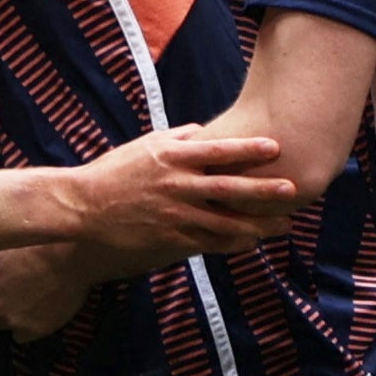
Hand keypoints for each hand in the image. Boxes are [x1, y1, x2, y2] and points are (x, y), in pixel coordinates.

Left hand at [0, 242, 98, 340]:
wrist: (72, 259)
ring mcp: (7, 320)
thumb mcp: (4, 243)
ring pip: (1, 321)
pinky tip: (41, 311)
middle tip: (15, 286)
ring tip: (32, 299)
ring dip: (11, 313)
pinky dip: (28, 325)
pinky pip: (20, 333)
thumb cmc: (39, 244)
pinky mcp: (28, 333)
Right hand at [55, 126, 297, 254]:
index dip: (248, 149)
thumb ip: (180, 138)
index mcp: (172, 157)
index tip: (275, 146)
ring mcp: (175, 215)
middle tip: (292, 190)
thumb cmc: (116, 172)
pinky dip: (232, 243)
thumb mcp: (146, 145)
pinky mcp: (170, 238)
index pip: (218, 151)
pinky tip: (252, 243)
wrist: (83, 207)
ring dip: (257, 225)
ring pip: (224, 222)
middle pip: (228, 188)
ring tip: (284, 225)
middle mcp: (177, 185)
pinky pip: (208, 242)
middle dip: (263, 191)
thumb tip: (207, 131)